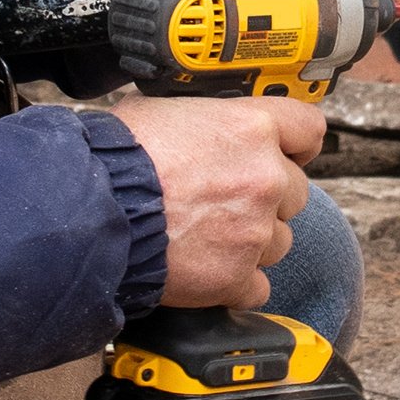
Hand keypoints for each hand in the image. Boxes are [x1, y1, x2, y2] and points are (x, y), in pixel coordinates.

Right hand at [107, 92, 321, 308]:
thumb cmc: (114, 160)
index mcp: (251, 128)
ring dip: (252, 242)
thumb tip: (198, 127)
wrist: (91, 214)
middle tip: (225, 203)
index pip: (308, 129)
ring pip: (280, 242)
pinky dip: (236, 284)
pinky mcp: (237, 277)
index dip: (296, 144)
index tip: (290, 154)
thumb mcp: (160, 112)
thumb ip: (202, 122)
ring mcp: (255, 231)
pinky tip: (206, 271)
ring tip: (208, 239)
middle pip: (295, 192)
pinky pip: (257, 287)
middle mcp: (264, 178)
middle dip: (266, 199)